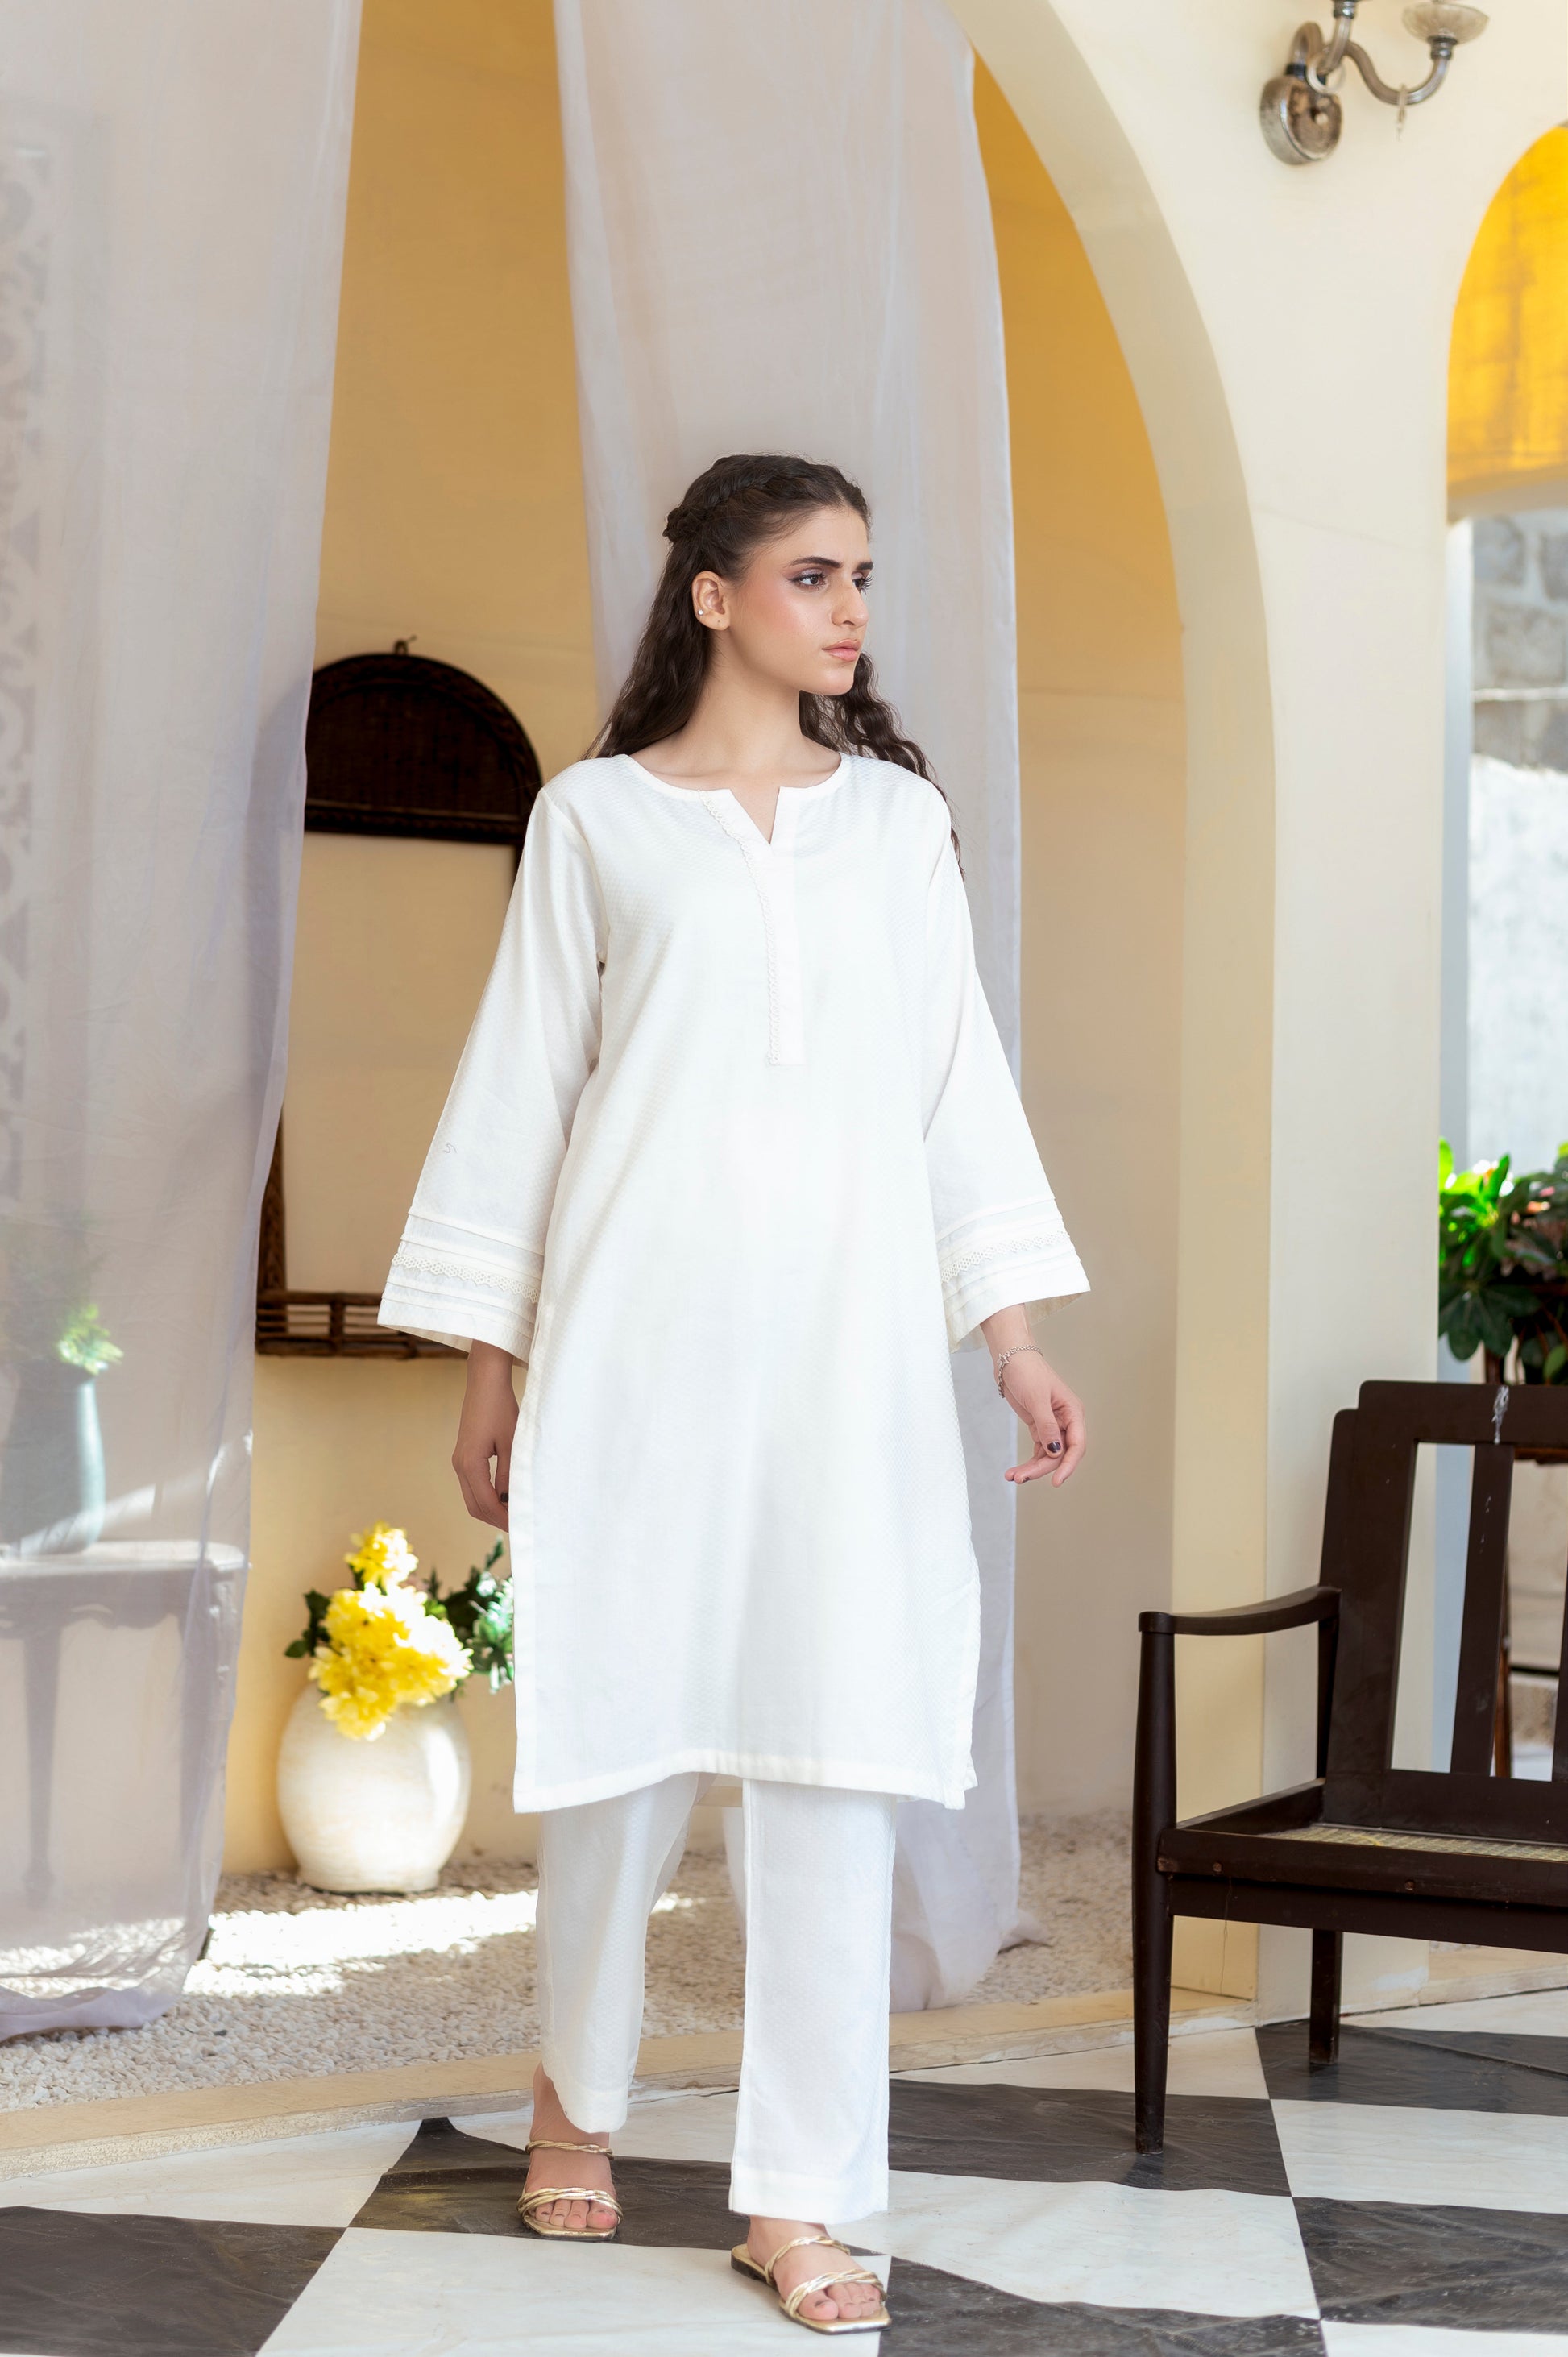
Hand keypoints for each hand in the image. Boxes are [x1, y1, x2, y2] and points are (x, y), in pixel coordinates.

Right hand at [452, 1342, 517, 1527]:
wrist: (485, 1383)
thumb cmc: (501, 1408)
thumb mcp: (512, 1443)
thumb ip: (509, 1474)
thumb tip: (509, 1501)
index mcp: (470, 1464)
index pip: (486, 1503)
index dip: (503, 1519)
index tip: (521, 1527)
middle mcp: (459, 1465)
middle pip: (474, 1506)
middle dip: (495, 1519)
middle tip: (519, 1525)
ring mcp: (459, 1460)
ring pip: (472, 1498)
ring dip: (490, 1509)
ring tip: (514, 1513)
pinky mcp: (463, 1455)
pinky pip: (472, 1485)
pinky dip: (486, 1496)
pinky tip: (505, 1496)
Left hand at [999, 1351, 1084, 1486]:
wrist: (1010, 1359)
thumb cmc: (1027, 1372)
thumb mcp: (1037, 1398)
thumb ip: (1046, 1426)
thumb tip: (1056, 1452)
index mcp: (1072, 1412)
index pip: (1076, 1445)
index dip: (1068, 1465)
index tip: (1056, 1481)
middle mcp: (1066, 1421)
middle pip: (1060, 1454)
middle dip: (1042, 1468)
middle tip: (1020, 1478)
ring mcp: (1052, 1425)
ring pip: (1048, 1455)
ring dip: (1032, 1468)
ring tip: (1012, 1477)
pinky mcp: (1038, 1426)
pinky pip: (1038, 1450)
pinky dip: (1028, 1461)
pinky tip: (1015, 1471)